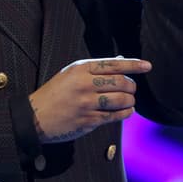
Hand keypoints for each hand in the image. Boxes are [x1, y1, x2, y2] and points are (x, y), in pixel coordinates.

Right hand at [28, 57, 150, 143]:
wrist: (35, 117)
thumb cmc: (54, 94)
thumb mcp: (70, 74)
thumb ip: (95, 69)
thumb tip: (121, 61)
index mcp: (80, 69)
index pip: (114, 64)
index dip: (134, 65)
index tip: (147, 66)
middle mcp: (84, 85)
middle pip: (121, 82)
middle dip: (132, 86)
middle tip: (131, 89)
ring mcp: (87, 103)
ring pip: (121, 99)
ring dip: (130, 101)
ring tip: (129, 101)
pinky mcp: (89, 120)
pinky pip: (115, 116)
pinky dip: (125, 113)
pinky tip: (126, 111)